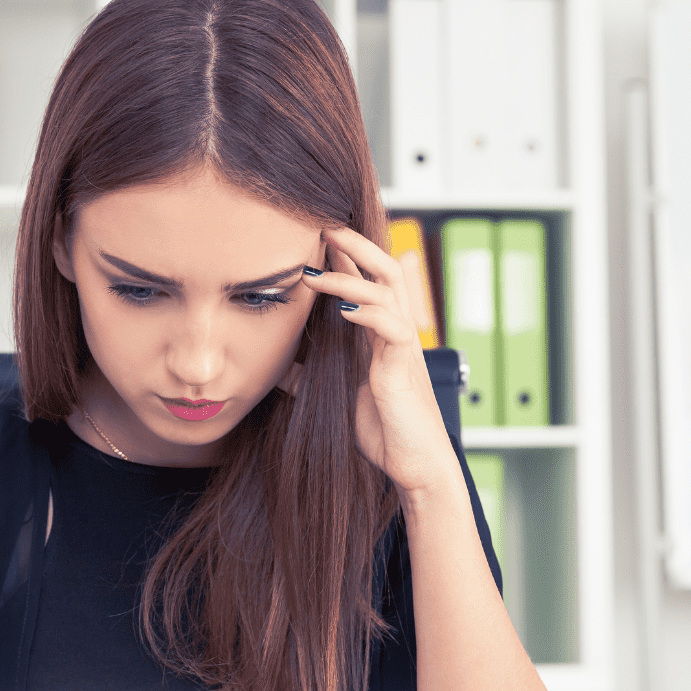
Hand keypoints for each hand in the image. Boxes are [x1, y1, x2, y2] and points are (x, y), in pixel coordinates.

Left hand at [283, 225, 457, 501]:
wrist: (414, 464)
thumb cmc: (381, 428)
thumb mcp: (332, 395)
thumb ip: (308, 374)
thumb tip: (277, 365)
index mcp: (379, 333)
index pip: (365, 280)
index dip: (343, 256)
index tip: (312, 236)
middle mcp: (394, 331)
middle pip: (384, 269)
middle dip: (355, 246)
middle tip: (323, 226)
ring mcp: (402, 346)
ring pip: (386, 292)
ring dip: (349, 278)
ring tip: (314, 271)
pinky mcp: (404, 366)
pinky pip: (392, 327)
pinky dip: (367, 314)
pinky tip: (342, 310)